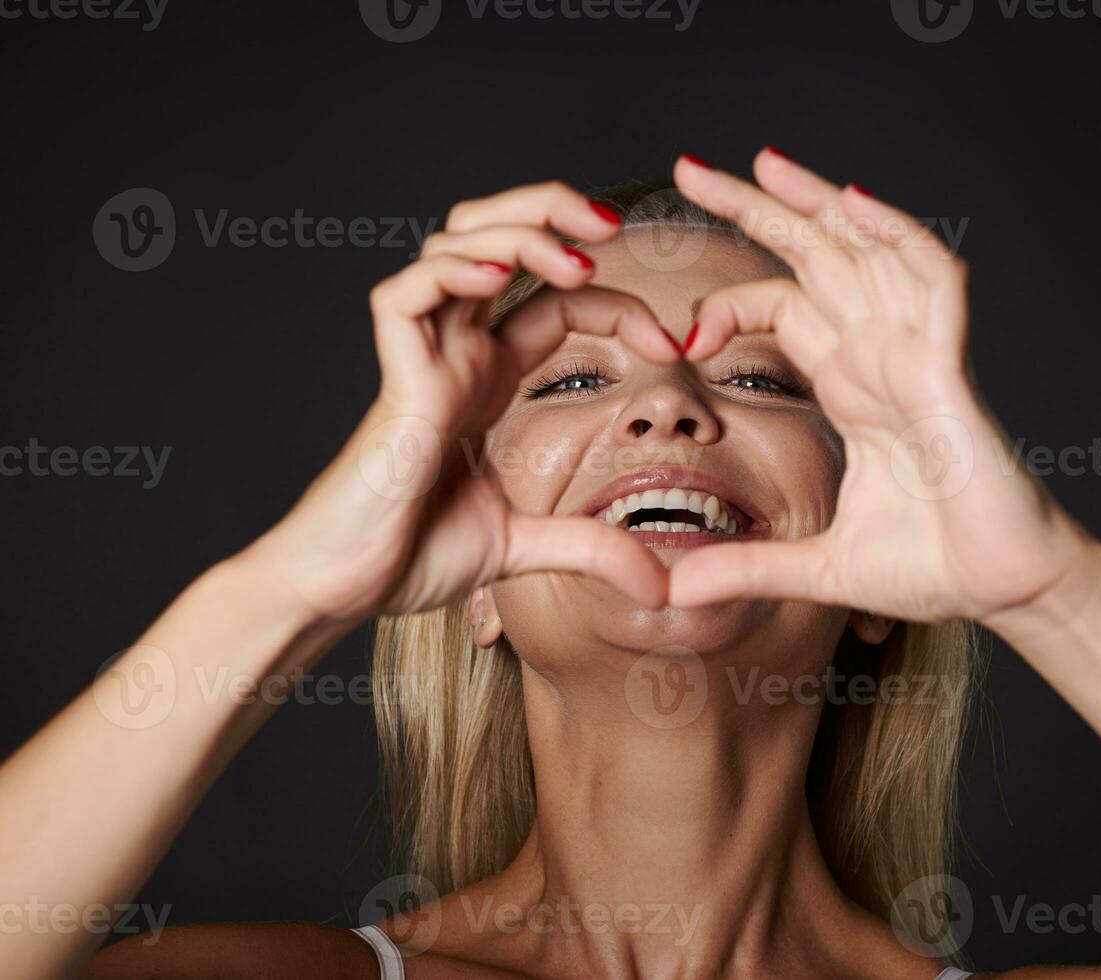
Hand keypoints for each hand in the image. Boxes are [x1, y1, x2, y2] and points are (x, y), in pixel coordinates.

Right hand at [248, 182, 676, 622]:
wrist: (344, 591)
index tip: (673, 343)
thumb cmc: (411, 555)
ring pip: (455, 245)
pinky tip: (497, 279)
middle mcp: (455, 353)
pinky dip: (451, 272)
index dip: (616, 304)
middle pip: (496, 238)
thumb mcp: (525, 545)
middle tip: (613, 225)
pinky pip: (406, 295)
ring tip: (576, 258)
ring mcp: (421, 360)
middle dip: (552, 210)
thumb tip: (660, 585)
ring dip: (518, 233)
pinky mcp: (392, 381)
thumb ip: (590, 549)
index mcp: (487, 378)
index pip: (557, 304)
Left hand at [667, 150, 1090, 622]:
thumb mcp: (820, 567)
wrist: (1010, 588)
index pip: (784, 309)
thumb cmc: (936, 566)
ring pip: (867, 254)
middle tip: (691, 168)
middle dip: (756, 210)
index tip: (678, 337)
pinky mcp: (951, 374)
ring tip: (763, 162)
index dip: (728, 304)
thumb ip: (749, 569)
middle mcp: (882, 357)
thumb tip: (675, 591)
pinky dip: (899, 240)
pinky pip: (932, 286)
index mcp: (854, 387)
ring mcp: (918, 357)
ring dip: (819, 204)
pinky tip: (857, 206)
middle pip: (814, 260)